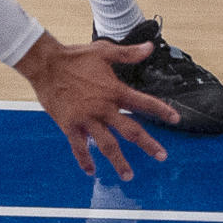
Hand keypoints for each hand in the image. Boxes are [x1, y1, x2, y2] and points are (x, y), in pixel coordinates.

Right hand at [15, 33, 177, 178]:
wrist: (46, 64)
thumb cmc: (74, 56)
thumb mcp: (104, 51)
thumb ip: (129, 53)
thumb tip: (150, 48)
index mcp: (114, 90)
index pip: (143, 102)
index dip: (161, 110)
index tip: (175, 119)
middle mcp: (103, 107)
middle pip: (131, 130)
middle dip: (148, 144)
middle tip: (162, 156)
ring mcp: (87, 118)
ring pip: (107, 145)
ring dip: (119, 161)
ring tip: (129, 175)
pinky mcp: (70, 125)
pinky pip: (79, 147)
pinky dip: (85, 160)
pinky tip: (90, 171)